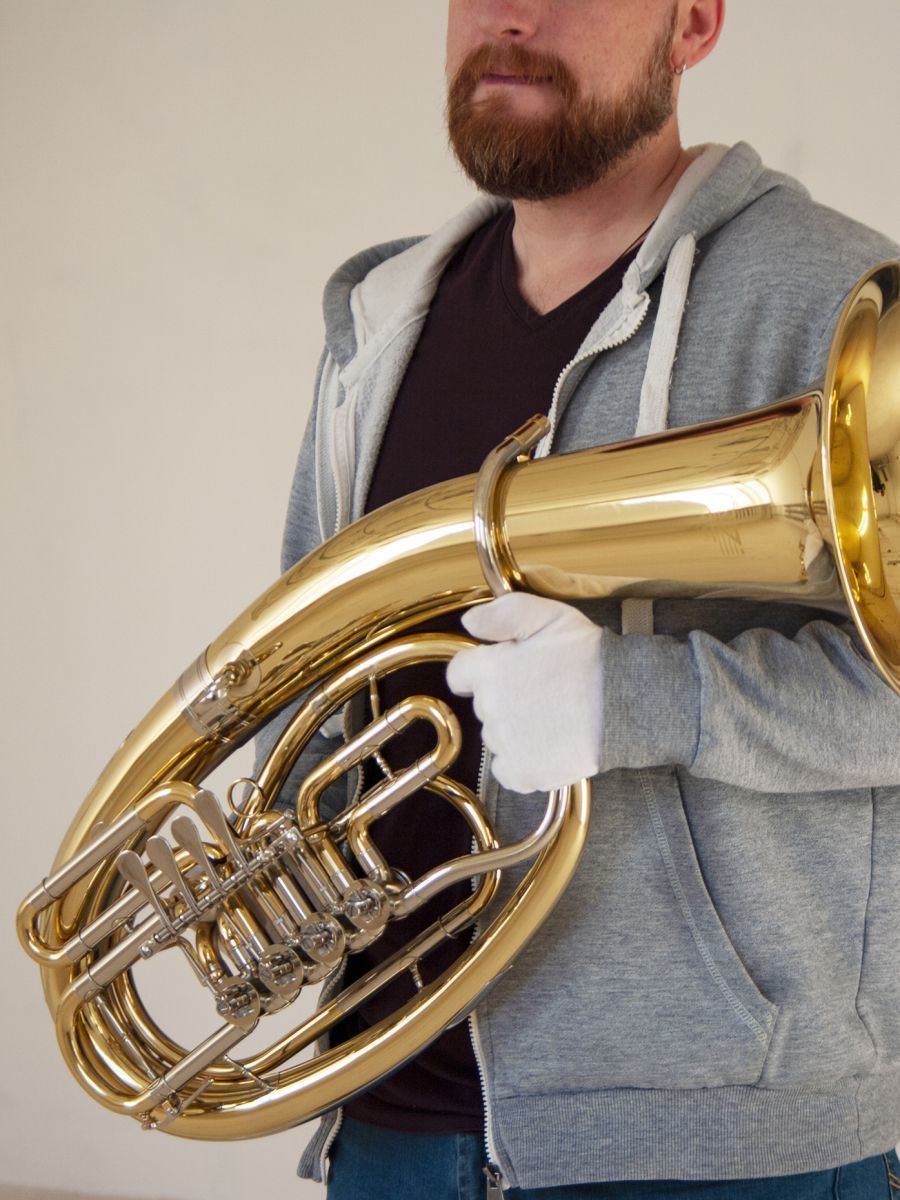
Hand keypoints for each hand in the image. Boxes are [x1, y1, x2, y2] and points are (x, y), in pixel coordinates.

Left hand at [446, 592, 603, 793]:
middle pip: (483, 705)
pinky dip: (522, 763)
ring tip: (554, 716)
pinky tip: (548, 746)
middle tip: (544, 689)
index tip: (507, 669)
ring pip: (497, 736)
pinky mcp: (524, 773)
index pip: (459, 674)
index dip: (482, 669)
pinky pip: (508, 771)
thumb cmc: (589, 656)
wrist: (625, 701)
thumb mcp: (548, 616)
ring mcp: (506, 744)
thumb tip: (468, 622)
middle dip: (505, 696)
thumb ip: (502, 613)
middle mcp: (490, 709)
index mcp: (489, 669)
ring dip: (515, 728)